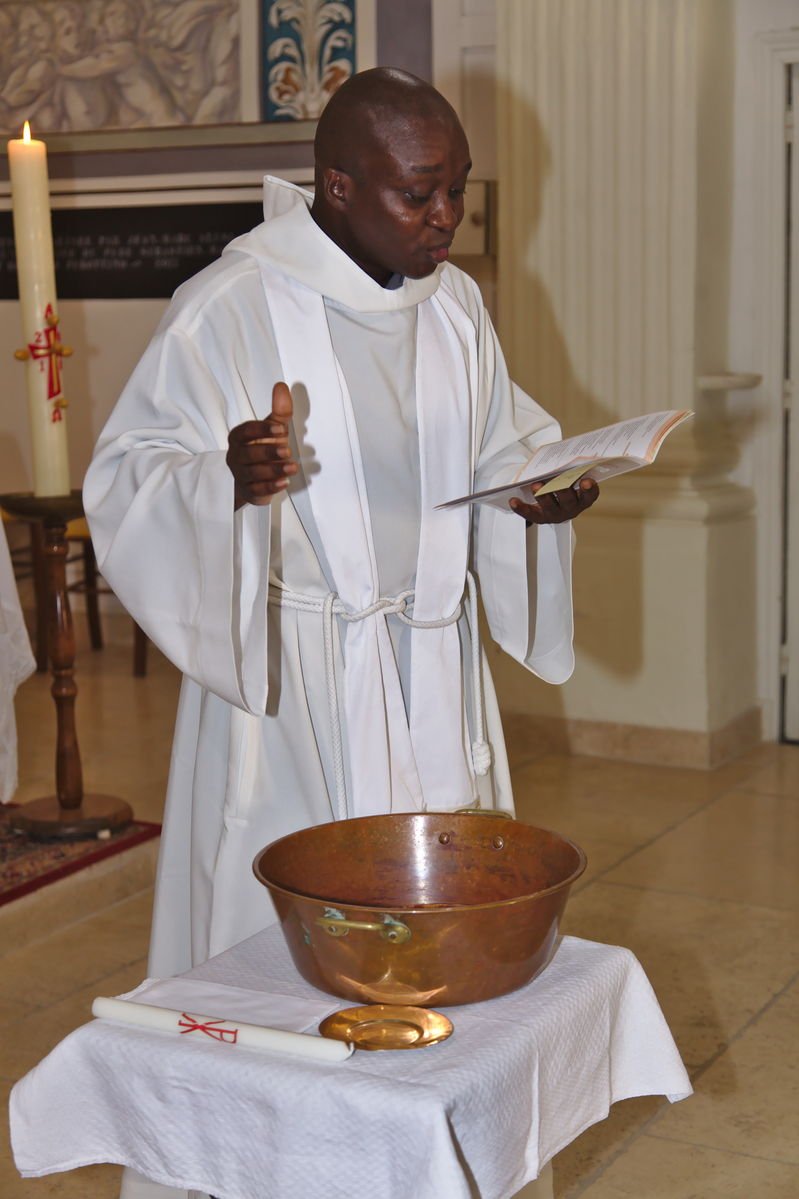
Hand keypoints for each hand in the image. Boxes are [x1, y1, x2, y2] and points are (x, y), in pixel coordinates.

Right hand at [226, 382, 298, 509]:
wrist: (253, 477)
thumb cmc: (262, 448)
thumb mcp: (272, 428)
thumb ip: (279, 410)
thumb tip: (281, 386)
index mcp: (239, 437)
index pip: (246, 431)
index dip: (262, 430)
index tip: (282, 429)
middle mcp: (236, 456)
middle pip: (248, 454)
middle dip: (268, 452)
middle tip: (286, 451)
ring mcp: (240, 475)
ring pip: (253, 473)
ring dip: (273, 470)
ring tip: (292, 467)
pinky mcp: (248, 491)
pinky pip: (256, 490)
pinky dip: (270, 487)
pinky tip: (284, 483)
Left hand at [509, 477, 598, 523]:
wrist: (553, 504)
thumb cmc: (563, 485)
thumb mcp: (570, 477)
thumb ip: (570, 469)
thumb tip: (563, 454)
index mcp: (582, 499)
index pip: (589, 495)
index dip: (589, 489)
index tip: (586, 481)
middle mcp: (570, 509)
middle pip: (568, 501)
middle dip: (562, 490)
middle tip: (558, 482)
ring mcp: (555, 514)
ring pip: (549, 507)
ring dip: (542, 496)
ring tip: (535, 485)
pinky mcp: (539, 517)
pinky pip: (529, 514)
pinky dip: (521, 508)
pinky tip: (513, 501)